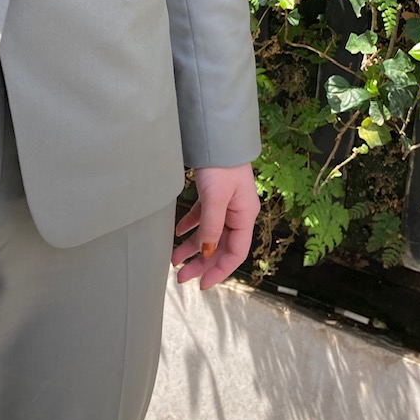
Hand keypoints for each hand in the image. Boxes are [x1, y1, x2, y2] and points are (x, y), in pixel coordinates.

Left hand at [172, 164, 259, 289]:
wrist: (216, 134)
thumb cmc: (221, 164)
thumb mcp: (215, 198)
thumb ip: (211, 227)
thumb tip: (205, 253)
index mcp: (245, 216)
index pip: (235, 253)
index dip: (218, 271)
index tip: (201, 284)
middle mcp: (237, 213)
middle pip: (220, 246)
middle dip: (201, 263)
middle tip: (180, 277)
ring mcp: (226, 203)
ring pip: (209, 233)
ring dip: (192, 247)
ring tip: (174, 259)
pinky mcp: (213, 193)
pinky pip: (203, 216)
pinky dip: (190, 226)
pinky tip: (177, 233)